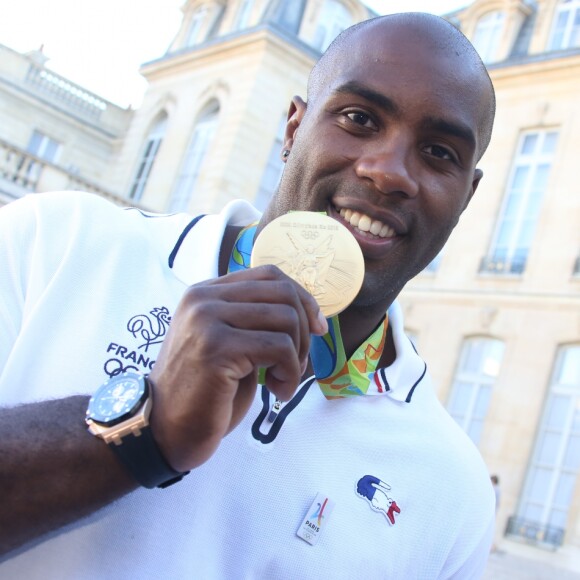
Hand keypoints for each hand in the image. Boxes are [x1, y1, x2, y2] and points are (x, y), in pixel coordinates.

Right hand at [148, 265, 327, 471]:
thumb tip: (310, 311)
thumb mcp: (230, 344)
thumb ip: (256, 320)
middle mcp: (203, 299)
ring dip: (298, 356)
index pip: (269, 274)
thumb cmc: (205, 392)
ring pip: (285, 318)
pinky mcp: (217, 347)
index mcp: (206, 293)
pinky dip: (290, 372)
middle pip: (282, 292)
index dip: (302, 298)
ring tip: (282, 381)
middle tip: (297, 364)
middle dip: (304, 330)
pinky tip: (277, 392)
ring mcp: (207, 320)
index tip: (316, 328)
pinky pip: (280, 348)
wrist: (164, 431)